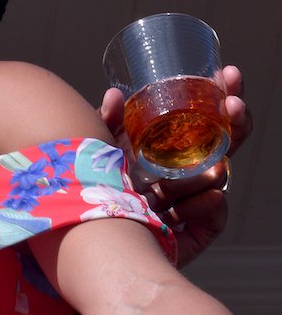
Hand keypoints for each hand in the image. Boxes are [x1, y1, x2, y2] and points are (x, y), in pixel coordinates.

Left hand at [99, 65, 250, 267]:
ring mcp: (191, 202)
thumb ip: (106, 126)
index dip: (219, 96)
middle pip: (223, 144)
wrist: (78, 241)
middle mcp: (185, 175)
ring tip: (208, 167)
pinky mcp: (193, 235)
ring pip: (217, 179)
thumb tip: (118, 94)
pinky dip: (210, 205)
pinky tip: (207, 196)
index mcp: (169, 151)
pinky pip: (212, 217)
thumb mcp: (96, 151)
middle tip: (233, 104)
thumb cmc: (89, 191)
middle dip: (235, 121)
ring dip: (213, 168)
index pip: (205, 119)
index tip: (228, 73)